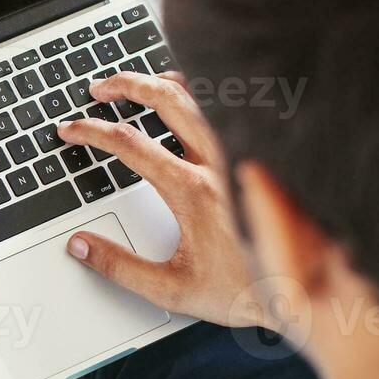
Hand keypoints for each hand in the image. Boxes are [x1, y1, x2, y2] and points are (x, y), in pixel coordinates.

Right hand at [56, 72, 272, 329]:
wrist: (306, 296)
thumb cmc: (245, 291)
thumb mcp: (171, 289)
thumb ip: (118, 267)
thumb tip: (80, 246)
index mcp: (191, 191)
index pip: (129, 144)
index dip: (91, 132)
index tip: (71, 130)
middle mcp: (218, 164)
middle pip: (166, 99)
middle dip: (125, 85)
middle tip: (99, 89)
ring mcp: (241, 155)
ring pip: (201, 97)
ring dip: (163, 82)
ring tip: (137, 84)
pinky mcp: (257, 158)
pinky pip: (229, 110)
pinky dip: (201, 96)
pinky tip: (189, 98)